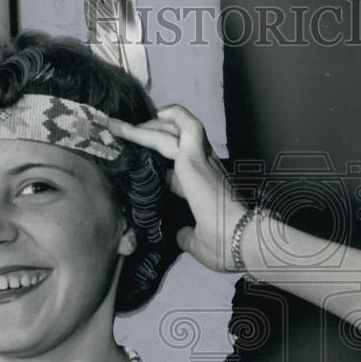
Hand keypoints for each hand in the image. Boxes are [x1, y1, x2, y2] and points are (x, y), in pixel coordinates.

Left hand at [107, 105, 247, 272]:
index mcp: (205, 184)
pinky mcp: (195, 158)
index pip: (178, 165)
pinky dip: (169, 116)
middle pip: (175, 138)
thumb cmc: (225, 245)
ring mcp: (202, 159)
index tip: (137, 160)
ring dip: (147, 125)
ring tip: (119, 126)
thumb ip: (186, 235)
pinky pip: (185, 126)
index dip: (157, 161)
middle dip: (147, 133)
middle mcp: (206, 166)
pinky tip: (141, 120)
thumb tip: (179, 234)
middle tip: (121, 133)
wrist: (241, 240)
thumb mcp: (198, 242)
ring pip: (175, 128)